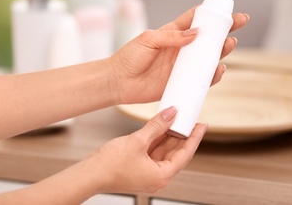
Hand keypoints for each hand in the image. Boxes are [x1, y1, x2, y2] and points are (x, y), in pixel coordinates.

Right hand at [89, 106, 206, 193]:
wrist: (90, 173)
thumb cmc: (110, 165)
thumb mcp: (137, 141)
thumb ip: (157, 126)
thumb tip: (171, 114)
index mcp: (162, 175)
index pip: (185, 154)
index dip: (194, 137)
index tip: (202, 125)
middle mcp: (157, 176)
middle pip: (175, 153)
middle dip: (182, 135)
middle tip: (189, 118)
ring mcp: (148, 172)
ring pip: (164, 152)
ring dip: (169, 136)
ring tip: (175, 120)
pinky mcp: (139, 167)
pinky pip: (153, 152)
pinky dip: (158, 140)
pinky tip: (160, 127)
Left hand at [110, 7, 248, 103]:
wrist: (118, 81)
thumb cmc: (129, 57)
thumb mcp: (148, 40)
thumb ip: (171, 37)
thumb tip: (197, 33)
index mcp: (172, 34)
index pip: (195, 19)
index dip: (211, 11)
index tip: (227, 2)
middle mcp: (180, 49)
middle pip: (207, 38)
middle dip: (225, 29)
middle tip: (240, 21)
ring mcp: (182, 66)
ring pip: (207, 57)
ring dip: (221, 51)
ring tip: (230, 44)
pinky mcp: (180, 82)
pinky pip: (201, 79)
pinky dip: (212, 74)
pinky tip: (219, 68)